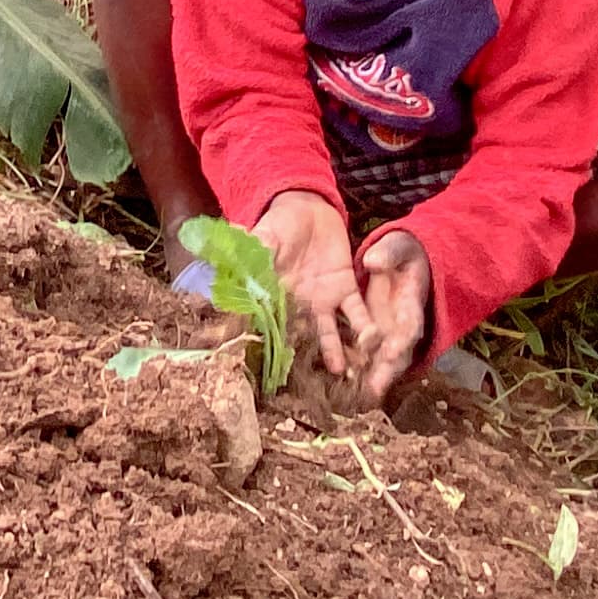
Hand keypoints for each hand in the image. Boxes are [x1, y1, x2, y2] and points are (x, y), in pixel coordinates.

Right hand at [255, 189, 365, 379]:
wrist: (308, 208)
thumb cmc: (279, 224)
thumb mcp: (262, 238)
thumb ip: (250, 257)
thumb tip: (225, 271)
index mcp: (273, 296)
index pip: (269, 327)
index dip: (269, 349)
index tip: (266, 373)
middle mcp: (298, 306)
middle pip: (302, 339)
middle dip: (306, 362)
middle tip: (310, 390)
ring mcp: (322, 301)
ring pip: (330, 333)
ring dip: (337, 353)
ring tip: (342, 374)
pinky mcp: (345, 289)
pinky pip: (355, 312)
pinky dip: (363, 327)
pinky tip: (371, 342)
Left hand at [353, 228, 432, 407]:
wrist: (400, 259)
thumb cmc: (402, 253)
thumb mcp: (399, 247)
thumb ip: (387, 253)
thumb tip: (372, 261)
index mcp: (411, 302)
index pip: (410, 325)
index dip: (402, 341)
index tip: (393, 353)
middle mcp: (400, 324)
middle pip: (397, 353)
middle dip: (386, 371)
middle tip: (373, 390)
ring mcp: (386, 331)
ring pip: (380, 359)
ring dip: (369, 376)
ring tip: (356, 395)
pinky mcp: (368, 331)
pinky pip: (361, 351)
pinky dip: (353, 365)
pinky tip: (340, 378)